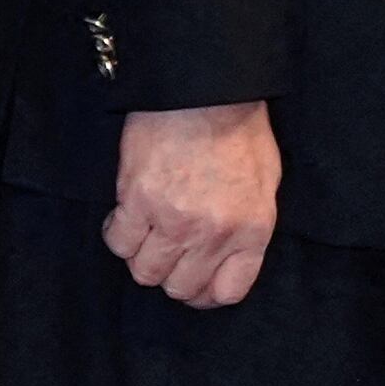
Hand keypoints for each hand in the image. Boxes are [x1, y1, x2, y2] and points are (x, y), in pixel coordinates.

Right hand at [104, 100, 281, 307]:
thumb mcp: (265, 183)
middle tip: (168, 254)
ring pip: (146, 272)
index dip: (207, 294)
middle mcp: (213, 234)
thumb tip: (228, 257)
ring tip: (149, 233)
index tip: (197, 284)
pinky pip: (119, 243)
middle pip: (180, 288)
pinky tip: (128, 217)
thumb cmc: (239, 131)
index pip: (227, 292)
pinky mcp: (137, 201)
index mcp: (251, 230)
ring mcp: (173, 220)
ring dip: (144, 258)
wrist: (205, 91)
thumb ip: (248, 227)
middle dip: (173, 276)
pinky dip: (120, 236)